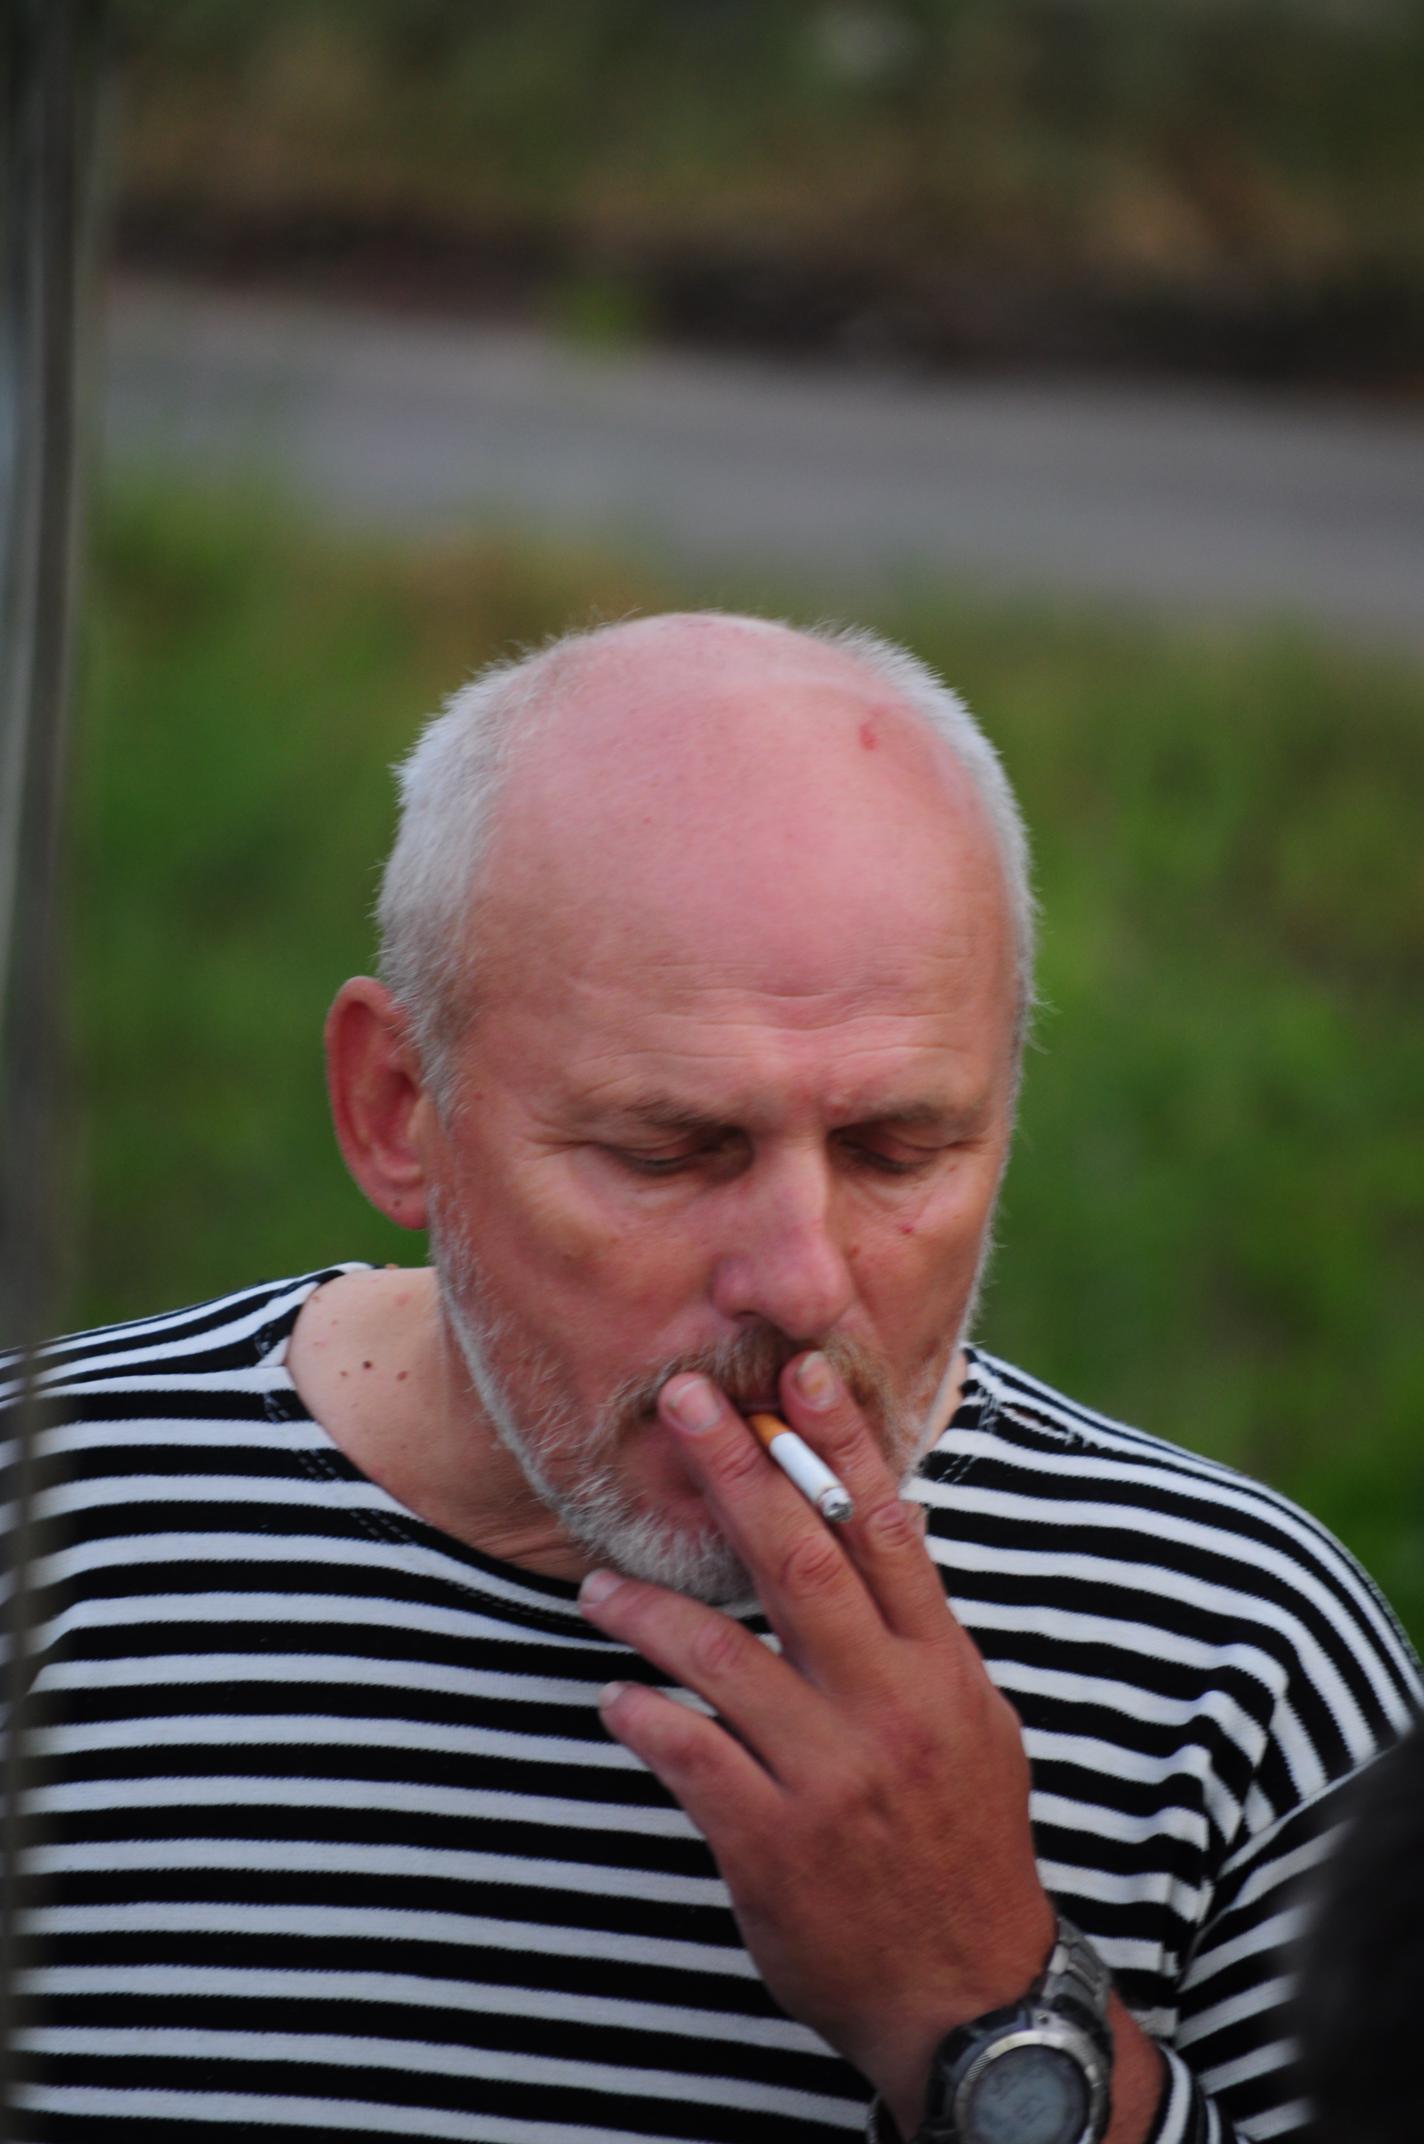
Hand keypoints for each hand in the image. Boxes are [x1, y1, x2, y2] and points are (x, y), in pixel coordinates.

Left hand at [577, 1350, 1056, 2134]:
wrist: (968, 1990)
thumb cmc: (965, 1839)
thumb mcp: (972, 1724)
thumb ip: (919, 1634)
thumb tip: (877, 1528)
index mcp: (942, 1669)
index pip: (886, 1530)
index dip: (838, 1445)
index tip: (796, 1373)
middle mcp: (889, 1708)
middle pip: (802, 1561)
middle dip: (737, 1472)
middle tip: (681, 1402)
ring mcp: (829, 1776)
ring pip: (723, 1656)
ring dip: (651, 1609)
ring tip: (600, 1586)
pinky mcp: (771, 1843)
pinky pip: (689, 1754)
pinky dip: (644, 1716)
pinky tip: (616, 1697)